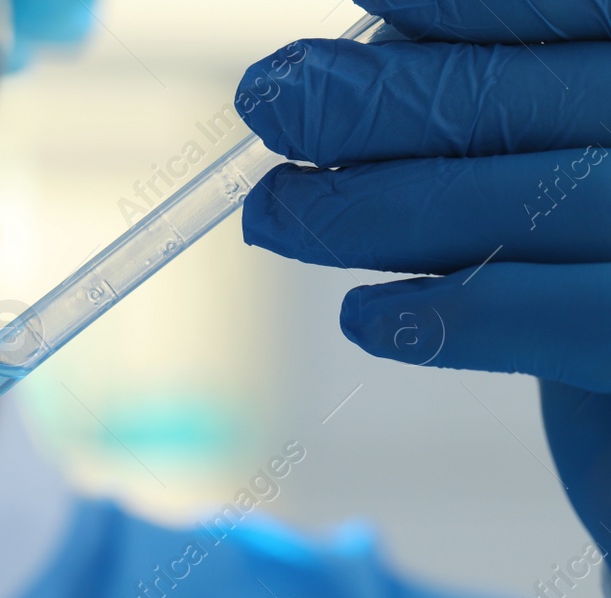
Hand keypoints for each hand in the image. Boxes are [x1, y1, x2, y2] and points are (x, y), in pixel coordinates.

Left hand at [239, 0, 610, 551]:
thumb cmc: (603, 300)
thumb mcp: (561, 194)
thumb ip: (500, 122)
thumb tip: (354, 68)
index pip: (588, 12)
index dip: (470, 7)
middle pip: (536, 100)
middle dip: (382, 98)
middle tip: (267, 96)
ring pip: (531, 202)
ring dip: (374, 205)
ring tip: (274, 211)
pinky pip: (563, 319)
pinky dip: (451, 314)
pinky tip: (365, 318)